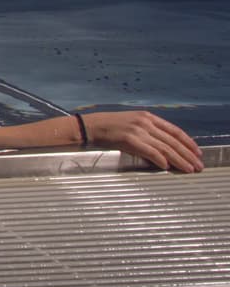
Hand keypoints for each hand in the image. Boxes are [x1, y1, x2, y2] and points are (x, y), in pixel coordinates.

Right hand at [82, 111, 204, 172]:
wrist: (89, 126)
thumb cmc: (110, 127)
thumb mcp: (132, 123)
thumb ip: (148, 131)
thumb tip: (165, 147)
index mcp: (147, 117)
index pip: (175, 130)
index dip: (188, 142)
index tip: (197, 153)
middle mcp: (145, 122)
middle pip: (173, 141)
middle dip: (188, 155)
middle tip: (198, 166)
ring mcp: (138, 130)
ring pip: (165, 148)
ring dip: (179, 160)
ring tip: (188, 169)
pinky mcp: (130, 139)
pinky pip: (150, 151)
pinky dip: (160, 160)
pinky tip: (166, 166)